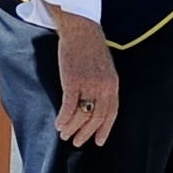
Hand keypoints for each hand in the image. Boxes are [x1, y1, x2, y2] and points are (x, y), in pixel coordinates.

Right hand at [52, 11, 121, 147]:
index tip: (98, 142)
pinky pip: (68, 106)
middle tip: (77, 142)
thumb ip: (103, 86)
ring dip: (72, 128)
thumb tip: (97, 104)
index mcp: (113, 84)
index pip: (111, 113)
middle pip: (96, 117)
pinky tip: (58, 124)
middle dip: (86, 133)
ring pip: (81, 115)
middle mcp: (103, 87)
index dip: (105, 129)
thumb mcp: (105, 68)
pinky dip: (63, 118)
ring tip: (65, 135)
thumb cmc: (90, 48)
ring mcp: (88, 84)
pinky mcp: (72, 81)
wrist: (81, 30)